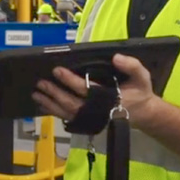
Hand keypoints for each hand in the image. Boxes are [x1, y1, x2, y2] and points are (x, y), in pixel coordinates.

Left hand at [33, 53, 160, 128]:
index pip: (85, 90)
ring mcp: (91, 118)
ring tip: (36, 94)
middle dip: (55, 93)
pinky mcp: (87, 121)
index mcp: (109, 98)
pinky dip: (54, 111)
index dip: (70, 81)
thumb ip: (131, 65)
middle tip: (41, 82)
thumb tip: (115, 57)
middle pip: (71, 103)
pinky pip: (68, 118)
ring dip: (50, 104)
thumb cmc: (139, 92)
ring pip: (67, 113)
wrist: (142, 114)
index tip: (57, 70)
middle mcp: (98, 110)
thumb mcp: (142, 76)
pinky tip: (43, 105)